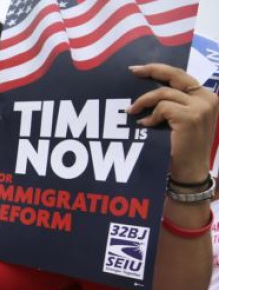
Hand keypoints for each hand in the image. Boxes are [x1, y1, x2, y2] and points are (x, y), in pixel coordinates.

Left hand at [127, 64, 218, 182]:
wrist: (188, 172)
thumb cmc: (180, 148)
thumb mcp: (179, 120)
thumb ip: (172, 102)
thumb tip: (146, 87)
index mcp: (206, 97)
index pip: (180, 76)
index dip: (159, 70)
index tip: (139, 69)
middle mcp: (207, 98)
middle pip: (175, 75)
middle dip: (151, 70)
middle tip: (132, 71)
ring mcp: (201, 107)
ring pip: (163, 93)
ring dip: (143, 102)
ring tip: (132, 111)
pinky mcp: (191, 117)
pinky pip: (162, 108)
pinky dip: (151, 116)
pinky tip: (145, 125)